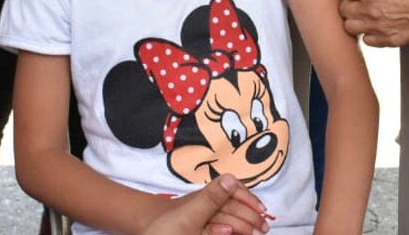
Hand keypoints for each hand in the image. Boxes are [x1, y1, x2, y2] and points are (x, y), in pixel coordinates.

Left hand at [145, 175, 270, 234]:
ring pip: (227, 214)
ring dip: (243, 221)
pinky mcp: (196, 224)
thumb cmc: (165, 226)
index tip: (262, 213)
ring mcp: (200, 214)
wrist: (144, 228)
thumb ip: (212, 198)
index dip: (250, 202)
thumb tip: (230, 178)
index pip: (235, 193)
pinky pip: (215, 223)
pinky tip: (230, 231)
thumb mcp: (190, 214)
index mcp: (207, 198)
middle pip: (234, 205)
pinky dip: (227, 227)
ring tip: (255, 230)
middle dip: (251, 215)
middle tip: (264, 227)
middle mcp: (205, 203)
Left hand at [340, 0, 408, 46]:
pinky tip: (378, 26)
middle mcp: (372, 9)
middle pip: (345, 8)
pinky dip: (369, 34)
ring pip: (351, 27)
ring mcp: (380, 27)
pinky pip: (368, 41)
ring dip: (356, 19)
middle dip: (352, 2)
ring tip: (367, 14)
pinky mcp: (391, 40)